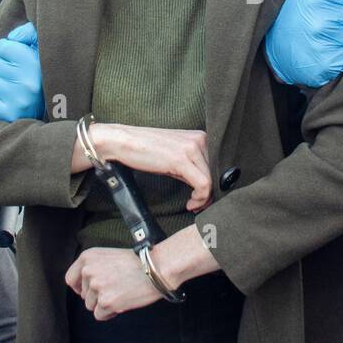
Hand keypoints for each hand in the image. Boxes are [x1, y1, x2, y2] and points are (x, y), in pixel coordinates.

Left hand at [0, 22, 43, 121]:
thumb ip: (29, 33)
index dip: (2, 45)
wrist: (56, 107)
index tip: (4, 48)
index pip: (5, 47)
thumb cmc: (43, 71)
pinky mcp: (9, 114)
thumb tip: (10, 38)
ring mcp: (18, 100)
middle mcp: (28, 83)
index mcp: (37, 64)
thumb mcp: (42, 47)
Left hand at [65, 248, 159, 319]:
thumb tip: (85, 288)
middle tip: (117, 288)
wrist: (157, 268)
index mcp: (87, 257)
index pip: (71, 279)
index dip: (80, 288)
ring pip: (91, 306)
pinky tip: (123, 301)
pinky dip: (111, 313)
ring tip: (121, 293)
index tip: (89, 291)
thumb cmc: (139, 262)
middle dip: (98, 296)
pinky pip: (100, 315)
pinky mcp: (106, 302)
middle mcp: (88, 271)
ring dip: (104, 304)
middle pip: (83, 295)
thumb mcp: (109, 257)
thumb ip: (94, 268)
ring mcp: (96, 287)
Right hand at [74, 124, 210, 210]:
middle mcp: (200, 139)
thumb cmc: (146, 149)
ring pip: (212, 180)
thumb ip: (192, 166)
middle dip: (211, 194)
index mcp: (200, 136)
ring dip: (204, 199)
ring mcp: (192, 148)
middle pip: (218, 173)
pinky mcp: (182, 159)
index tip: (204, 197)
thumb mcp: (175, 156)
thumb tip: (206, 187)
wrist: (123, 141)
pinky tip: (189, 204)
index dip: (215, 185)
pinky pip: (203, 184)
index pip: (219, 165)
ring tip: (193, 206)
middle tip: (199, 205)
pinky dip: (199, 199)